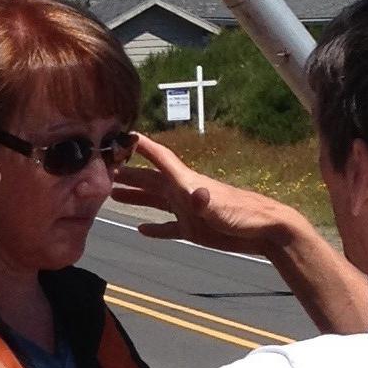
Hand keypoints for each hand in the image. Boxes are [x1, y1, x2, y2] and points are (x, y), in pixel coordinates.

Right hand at [109, 133, 306, 257]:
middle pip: (149, 178)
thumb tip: (194, 194)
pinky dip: (154, 228)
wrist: (265, 232)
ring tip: (112, 194)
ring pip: (154, 200)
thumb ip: (205, 200)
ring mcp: (187, 210)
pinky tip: (141, 229)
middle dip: (127, 172)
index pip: (160, 158)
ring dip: (134, 196)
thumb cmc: (243, 215)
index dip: (142, 146)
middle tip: (103, 170)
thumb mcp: (220, 206)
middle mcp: (182, 192)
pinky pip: (168, 227)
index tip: (122, 135)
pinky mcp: (193, 228)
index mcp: (185, 181)